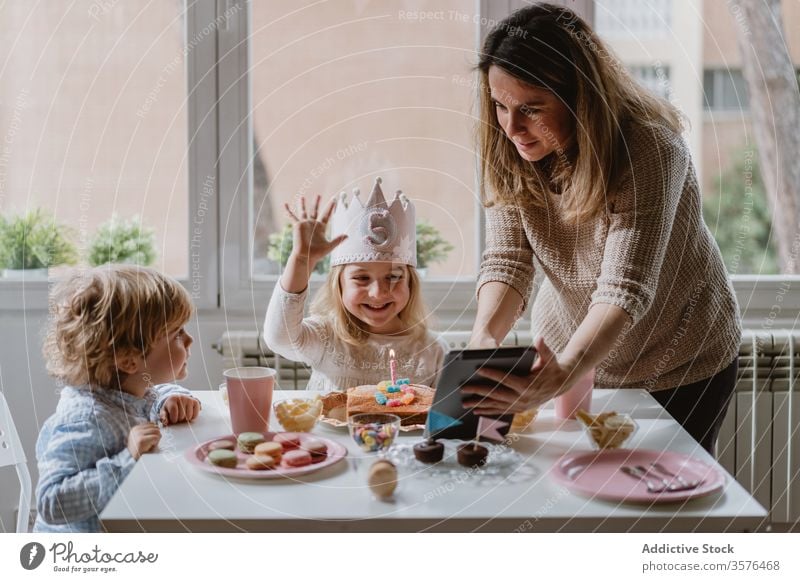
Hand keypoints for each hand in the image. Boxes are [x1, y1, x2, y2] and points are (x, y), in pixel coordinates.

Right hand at [127, 423, 161, 459]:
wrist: (132, 458)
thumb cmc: (140, 449)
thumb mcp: (142, 437)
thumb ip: (148, 431)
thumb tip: (158, 427)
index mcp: (136, 428)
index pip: (152, 424)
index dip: (154, 431)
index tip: (151, 438)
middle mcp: (137, 429)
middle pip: (155, 427)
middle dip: (156, 435)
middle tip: (152, 443)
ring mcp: (138, 434)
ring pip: (157, 431)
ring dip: (156, 439)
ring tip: (151, 445)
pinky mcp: (141, 439)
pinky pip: (155, 437)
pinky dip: (156, 443)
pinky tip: (150, 447)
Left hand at [159, 395, 200, 425]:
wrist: (177, 399)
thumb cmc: (169, 407)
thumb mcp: (164, 411)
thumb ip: (163, 417)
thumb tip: (165, 422)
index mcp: (172, 399)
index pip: (174, 411)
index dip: (173, 418)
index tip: (173, 419)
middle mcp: (181, 398)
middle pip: (182, 415)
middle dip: (179, 419)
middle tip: (178, 417)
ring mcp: (189, 399)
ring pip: (189, 416)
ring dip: (186, 419)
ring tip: (183, 416)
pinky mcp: (195, 402)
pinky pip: (195, 414)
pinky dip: (192, 417)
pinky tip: (188, 415)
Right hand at [285, 195, 346, 269]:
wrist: (306, 256)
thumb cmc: (317, 253)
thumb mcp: (330, 246)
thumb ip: (338, 240)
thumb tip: (348, 236)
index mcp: (321, 228)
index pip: (327, 215)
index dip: (330, 208)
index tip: (335, 200)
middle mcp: (312, 224)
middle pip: (315, 210)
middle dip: (316, 203)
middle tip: (318, 195)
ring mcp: (304, 224)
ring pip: (303, 211)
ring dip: (302, 204)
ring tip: (302, 197)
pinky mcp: (297, 225)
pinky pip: (292, 216)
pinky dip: (288, 210)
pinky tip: (285, 204)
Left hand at [460, 337, 578, 414]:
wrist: (561, 385)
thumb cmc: (552, 368)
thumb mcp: (550, 357)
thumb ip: (543, 349)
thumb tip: (539, 339)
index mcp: (527, 385)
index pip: (505, 379)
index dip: (491, 373)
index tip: (478, 369)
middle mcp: (522, 398)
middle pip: (496, 394)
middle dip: (479, 391)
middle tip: (463, 388)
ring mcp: (520, 406)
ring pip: (496, 405)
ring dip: (480, 404)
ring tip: (465, 402)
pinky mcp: (518, 409)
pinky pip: (501, 411)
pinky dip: (488, 411)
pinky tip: (477, 411)